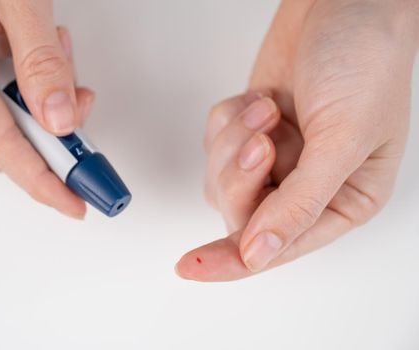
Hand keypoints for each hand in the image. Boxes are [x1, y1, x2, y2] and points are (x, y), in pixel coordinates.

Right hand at [0, 0, 93, 217]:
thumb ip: (40, 59)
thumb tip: (59, 118)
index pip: (1, 146)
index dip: (42, 181)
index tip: (76, 204)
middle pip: (7, 146)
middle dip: (55, 151)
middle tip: (94, 155)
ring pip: (16, 126)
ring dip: (53, 114)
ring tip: (65, 66)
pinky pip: (19, 101)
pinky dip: (48, 93)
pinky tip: (56, 61)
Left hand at [176, 0, 418, 280]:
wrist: (345, 1)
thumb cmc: (367, 61)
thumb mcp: (342, 140)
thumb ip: (299, 205)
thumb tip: (259, 254)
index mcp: (343, 201)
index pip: (277, 248)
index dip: (232, 262)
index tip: (192, 268)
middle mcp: (306, 186)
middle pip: (242, 212)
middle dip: (239, 175)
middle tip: (259, 138)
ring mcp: (275, 157)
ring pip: (222, 179)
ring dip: (233, 143)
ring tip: (266, 107)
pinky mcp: (250, 129)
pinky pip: (215, 142)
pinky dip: (227, 120)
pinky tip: (258, 98)